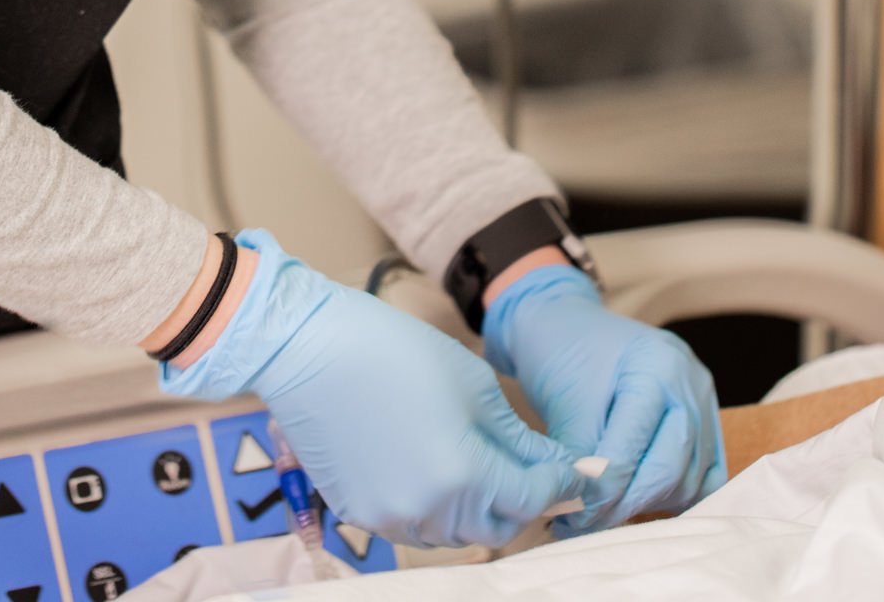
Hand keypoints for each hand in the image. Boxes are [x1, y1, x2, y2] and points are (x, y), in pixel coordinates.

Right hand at [159, 230, 578, 547]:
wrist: (312, 349)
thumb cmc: (397, 352)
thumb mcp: (474, 385)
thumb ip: (517, 438)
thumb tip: (555, 467)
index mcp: (464, 476)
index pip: (531, 500)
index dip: (558, 485)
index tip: (572, 472)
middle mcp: (428, 513)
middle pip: (496, 529)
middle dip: (520, 502)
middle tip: (530, 468)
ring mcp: (390, 520)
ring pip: (455, 533)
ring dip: (477, 507)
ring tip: (477, 460)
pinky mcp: (361, 516)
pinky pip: (414, 526)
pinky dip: (435, 506)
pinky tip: (430, 464)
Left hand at [483, 261, 724, 528]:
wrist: (567, 323)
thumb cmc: (562, 353)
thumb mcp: (565, 401)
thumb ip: (581, 458)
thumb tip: (586, 513)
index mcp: (657, 366)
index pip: (634, 451)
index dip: (602, 493)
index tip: (570, 517)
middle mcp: (690, 382)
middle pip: (669, 471)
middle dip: (623, 507)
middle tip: (582, 525)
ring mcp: (703, 401)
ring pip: (688, 481)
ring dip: (645, 507)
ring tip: (601, 515)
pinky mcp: (706, 422)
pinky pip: (702, 476)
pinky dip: (673, 497)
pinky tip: (637, 503)